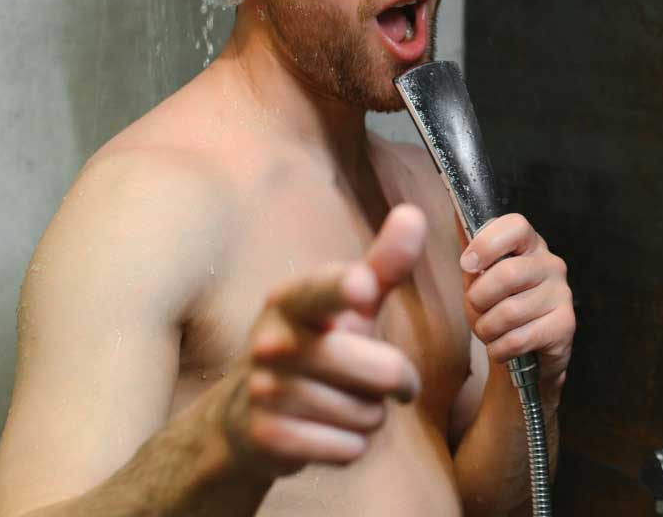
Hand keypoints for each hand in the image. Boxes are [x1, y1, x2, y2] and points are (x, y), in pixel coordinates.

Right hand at [215, 205, 425, 477]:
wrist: (249, 414)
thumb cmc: (317, 345)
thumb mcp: (348, 305)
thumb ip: (384, 264)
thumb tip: (414, 213)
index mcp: (293, 300)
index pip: (321, 290)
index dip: (343, 288)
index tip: (363, 287)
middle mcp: (272, 341)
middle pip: (379, 369)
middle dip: (398, 380)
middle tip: (389, 381)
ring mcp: (265, 390)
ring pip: (366, 414)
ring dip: (370, 415)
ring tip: (345, 403)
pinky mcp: (269, 436)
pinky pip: (347, 448)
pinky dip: (352, 446)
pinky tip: (329, 432)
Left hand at [460, 214, 574, 386]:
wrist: (527, 354)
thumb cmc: (500, 306)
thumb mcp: (480, 277)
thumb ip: (471, 249)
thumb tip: (456, 210)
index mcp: (529, 244)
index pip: (515, 226)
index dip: (486, 244)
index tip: (468, 265)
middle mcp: (551, 264)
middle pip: (508, 273)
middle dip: (479, 298)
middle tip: (476, 308)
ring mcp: (562, 294)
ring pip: (511, 312)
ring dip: (487, 328)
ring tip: (488, 331)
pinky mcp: (565, 325)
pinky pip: (519, 339)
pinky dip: (499, 349)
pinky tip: (501, 348)